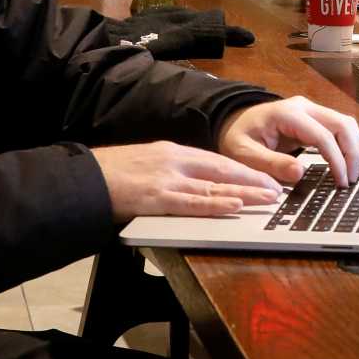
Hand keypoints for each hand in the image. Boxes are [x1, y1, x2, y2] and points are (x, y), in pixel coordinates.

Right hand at [90, 141, 283, 221]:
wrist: (81, 179)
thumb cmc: (110, 175)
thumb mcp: (147, 164)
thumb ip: (172, 172)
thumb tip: (197, 185)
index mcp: (173, 152)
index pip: (217, 161)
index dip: (244, 170)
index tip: (264, 177)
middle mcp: (174, 161)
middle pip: (223, 170)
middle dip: (253, 179)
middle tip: (277, 188)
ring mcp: (167, 179)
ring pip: (214, 186)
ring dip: (245, 193)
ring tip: (268, 198)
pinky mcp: (156, 197)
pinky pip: (193, 202)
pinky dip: (217, 204)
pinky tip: (236, 206)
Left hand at [216, 96, 358, 187]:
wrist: (235, 123)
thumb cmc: (238, 138)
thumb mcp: (244, 154)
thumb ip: (270, 164)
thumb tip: (299, 173)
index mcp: (287, 114)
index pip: (323, 135)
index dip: (336, 160)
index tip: (341, 182)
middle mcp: (304, 107)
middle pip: (343, 124)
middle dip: (353, 153)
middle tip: (352, 180)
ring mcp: (311, 110)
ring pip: (346, 124)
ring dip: (354, 148)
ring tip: (352, 174)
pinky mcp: (315, 118)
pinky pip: (339, 128)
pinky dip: (348, 145)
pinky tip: (346, 163)